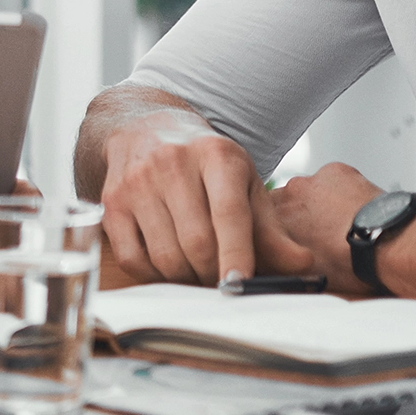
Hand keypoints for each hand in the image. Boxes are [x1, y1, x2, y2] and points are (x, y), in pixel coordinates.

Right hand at [98, 106, 310, 284]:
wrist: (144, 129)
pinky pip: (133, 259)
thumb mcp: (244, 182)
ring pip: (165, 256)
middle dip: (214, 275)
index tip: (240, 285)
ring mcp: (136, 182)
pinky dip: (154, 276)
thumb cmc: (204, 163)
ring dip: (186, 278)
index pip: (229, 213)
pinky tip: (168, 266)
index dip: (236, 254)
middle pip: (197, 242)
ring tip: (198, 273)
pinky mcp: (112, 202)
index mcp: (215, 155)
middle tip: (223, 284)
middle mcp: (172, 163)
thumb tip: (303, 266)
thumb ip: (272, 229)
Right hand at [266, 162, 388, 293]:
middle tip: (318, 237)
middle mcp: (287, 197)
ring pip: (308, 191)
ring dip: (318, 204)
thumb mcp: (306, 275)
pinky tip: (352, 210)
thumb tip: (276, 274)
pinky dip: (339, 192)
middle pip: (284, 204)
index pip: (262, 222)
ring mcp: (311, 182)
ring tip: (339, 224)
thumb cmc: (353, 265)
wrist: (388, 244)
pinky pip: (331, 180)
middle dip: (297, 218)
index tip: (287, 242)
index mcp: (275, 223)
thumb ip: (284, 267)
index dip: (276, 233)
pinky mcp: (335, 171)